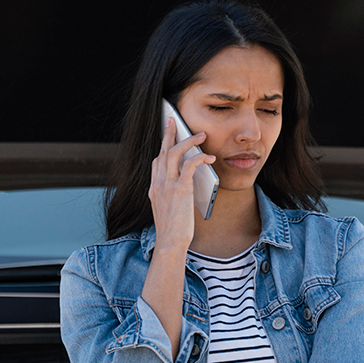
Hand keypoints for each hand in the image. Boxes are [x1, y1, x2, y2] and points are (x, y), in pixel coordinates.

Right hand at [149, 117, 215, 251]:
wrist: (170, 242)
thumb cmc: (172, 232)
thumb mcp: (168, 210)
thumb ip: (173, 196)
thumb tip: (186, 187)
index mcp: (154, 188)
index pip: (156, 162)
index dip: (163, 149)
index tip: (168, 139)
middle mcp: (158, 183)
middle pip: (162, 151)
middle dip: (168, 134)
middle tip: (173, 120)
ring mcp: (167, 185)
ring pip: (175, 152)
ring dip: (189, 141)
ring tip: (201, 135)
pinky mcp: (180, 189)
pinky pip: (189, 164)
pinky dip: (200, 157)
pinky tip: (209, 157)